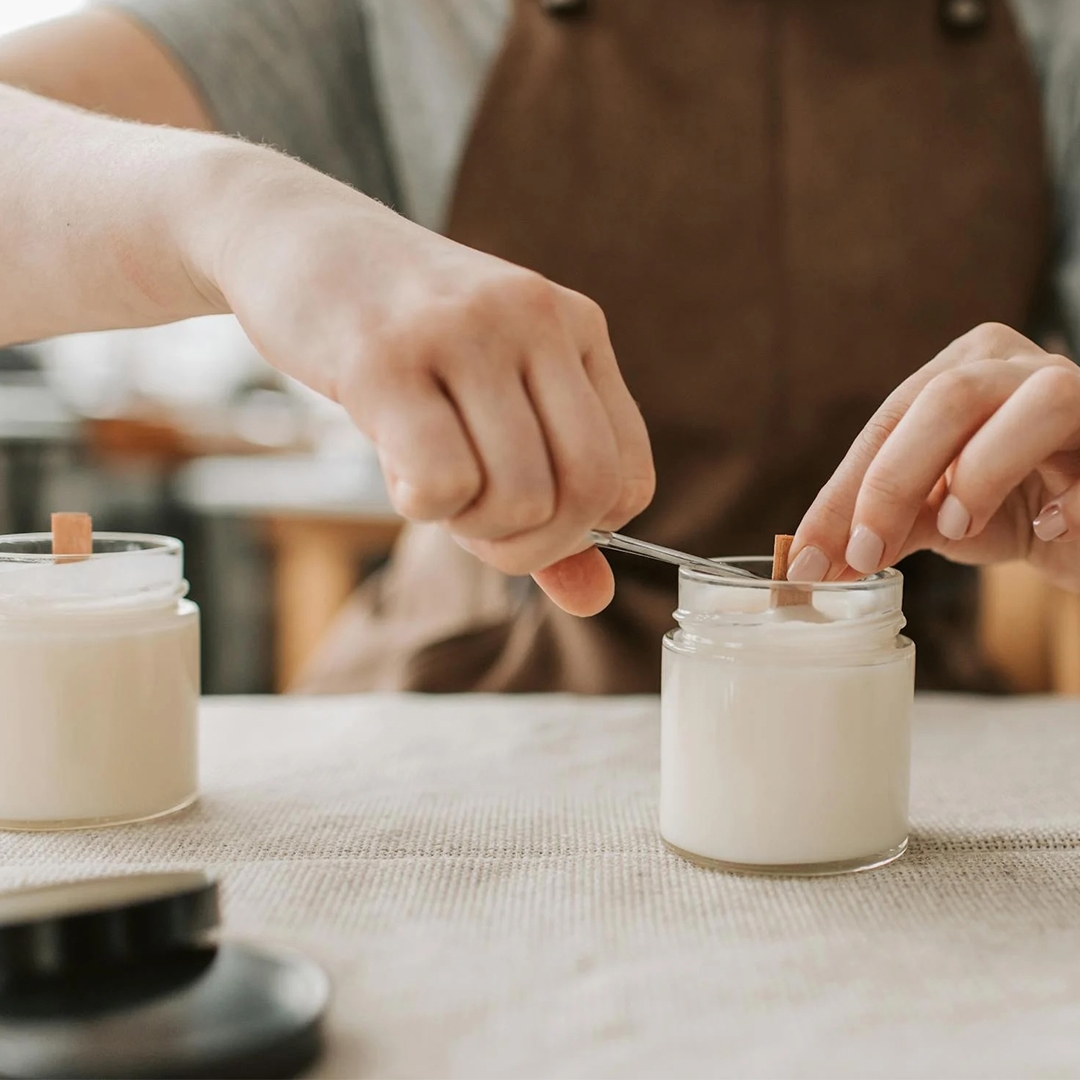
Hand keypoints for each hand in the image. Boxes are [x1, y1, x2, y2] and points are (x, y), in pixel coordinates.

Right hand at [196, 147, 654, 613]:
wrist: (298, 236)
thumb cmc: (405, 337)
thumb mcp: (493, 400)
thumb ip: (548, 503)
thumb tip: (595, 600)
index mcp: (578, 329)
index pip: (629, 478)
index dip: (578, 532)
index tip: (523, 520)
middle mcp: (536, 321)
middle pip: (583, 494)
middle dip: (528, 545)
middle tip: (473, 521)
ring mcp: (464, 333)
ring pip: (518, 496)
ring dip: (467, 523)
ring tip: (427, 476)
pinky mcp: (385, 357)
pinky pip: (441, 482)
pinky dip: (421, 506)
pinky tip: (395, 466)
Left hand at [787, 323, 1079, 591]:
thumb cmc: (1013, 509)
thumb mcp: (938, 516)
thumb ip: (883, 527)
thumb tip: (811, 561)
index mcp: (963, 369)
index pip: (889, 422)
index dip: (843, 492)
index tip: (808, 557)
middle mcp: (1021, 367)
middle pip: (948, 397)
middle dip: (893, 481)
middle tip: (865, 554)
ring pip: (1039, 402)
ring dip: (982, 471)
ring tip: (956, 528)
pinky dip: (1070, 502)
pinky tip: (1050, 529)